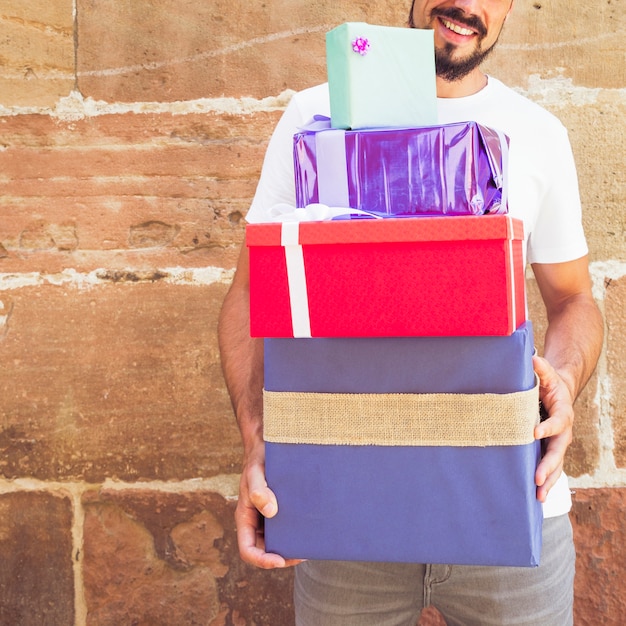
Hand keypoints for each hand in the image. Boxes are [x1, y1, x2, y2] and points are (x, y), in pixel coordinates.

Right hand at [235, 445, 302, 568]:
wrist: (268, 447)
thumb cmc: (259, 459)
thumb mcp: (255, 472)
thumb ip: (258, 490)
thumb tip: (270, 511)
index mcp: (245, 517)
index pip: (248, 549)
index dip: (262, 560)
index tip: (279, 561)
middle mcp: (256, 521)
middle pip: (265, 551)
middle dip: (282, 558)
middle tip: (302, 555)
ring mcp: (268, 517)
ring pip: (277, 542)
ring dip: (291, 548)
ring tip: (310, 546)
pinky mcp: (281, 510)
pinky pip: (287, 528)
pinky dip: (297, 534)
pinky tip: (311, 531)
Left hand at [532, 355, 574, 502]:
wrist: (559, 394)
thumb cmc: (549, 383)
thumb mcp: (547, 374)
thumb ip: (540, 368)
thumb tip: (531, 357)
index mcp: (562, 413)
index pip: (556, 422)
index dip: (547, 427)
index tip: (534, 433)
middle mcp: (562, 432)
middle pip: (557, 451)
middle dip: (548, 465)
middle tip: (537, 478)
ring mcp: (557, 443)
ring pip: (556, 465)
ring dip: (548, 481)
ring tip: (538, 496)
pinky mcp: (549, 450)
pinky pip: (549, 468)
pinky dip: (544, 482)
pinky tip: (535, 497)